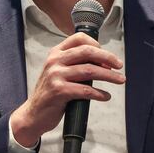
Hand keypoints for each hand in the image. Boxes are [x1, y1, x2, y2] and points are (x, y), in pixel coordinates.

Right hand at [10, 32, 124, 146]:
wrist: (34, 114)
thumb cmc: (50, 93)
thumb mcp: (59, 72)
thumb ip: (76, 64)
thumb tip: (104, 63)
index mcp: (56, 53)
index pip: (79, 38)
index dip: (97, 45)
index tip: (107, 56)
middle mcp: (55, 61)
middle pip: (88, 52)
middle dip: (108, 58)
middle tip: (120, 65)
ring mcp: (56, 75)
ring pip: (90, 70)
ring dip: (109, 76)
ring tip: (120, 80)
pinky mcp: (59, 91)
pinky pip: (85, 90)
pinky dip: (99, 93)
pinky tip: (106, 96)